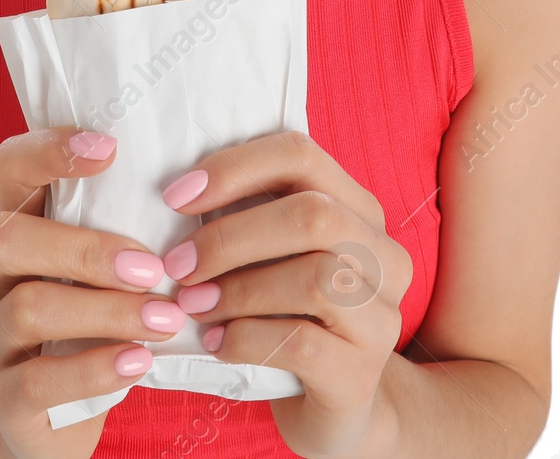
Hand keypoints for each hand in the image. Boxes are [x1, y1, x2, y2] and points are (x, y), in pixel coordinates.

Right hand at [0, 127, 186, 458]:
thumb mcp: (101, 270)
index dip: (49, 150)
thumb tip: (198, 183)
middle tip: (151, 266)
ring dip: (105, 310)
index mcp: (16, 226)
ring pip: (27, 307)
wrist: (52, 419)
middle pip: (4, 238)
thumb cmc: (93, 323)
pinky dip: (94, 368)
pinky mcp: (2, 398)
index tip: (111, 150)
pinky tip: (139, 361)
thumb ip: (123, 226)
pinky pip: (35, 379)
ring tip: (165, 318)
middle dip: (83, 248)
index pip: (9, 166)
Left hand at [159, 129, 414, 458]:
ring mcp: (382, 317)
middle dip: (232, 236)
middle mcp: (384, 255)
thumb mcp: (276, 257)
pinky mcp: (363, 373)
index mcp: (359, 209)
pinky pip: (302, 342)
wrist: (337, 406)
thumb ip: (248, 216)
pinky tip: (216, 343)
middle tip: (178, 264)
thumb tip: (176, 194)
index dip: (234, 168)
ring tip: (192, 305)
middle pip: (313, 215)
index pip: (300, 154)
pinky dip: (246, 337)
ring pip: (314, 278)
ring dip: (237, 290)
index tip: (177, 197)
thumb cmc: (292, 315)